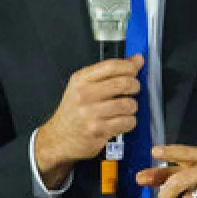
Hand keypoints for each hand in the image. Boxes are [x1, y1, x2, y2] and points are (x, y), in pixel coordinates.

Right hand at [35, 55, 143, 188]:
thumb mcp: (84, 86)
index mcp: (81, 80)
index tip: (134, 70)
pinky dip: (130, 121)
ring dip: (132, 107)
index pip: (111, 66)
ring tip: (125, 108)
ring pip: (128, 104)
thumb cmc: (73, 111)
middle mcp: (84, 95)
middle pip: (123, 83)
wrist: (59, 137)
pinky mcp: (99, 130)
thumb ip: (111, 72)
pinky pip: (127, 122)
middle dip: (134, 86)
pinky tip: (122, 121)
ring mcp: (91, 113)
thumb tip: (137, 59)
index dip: (129, 66)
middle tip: (133, 90)